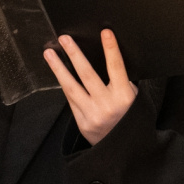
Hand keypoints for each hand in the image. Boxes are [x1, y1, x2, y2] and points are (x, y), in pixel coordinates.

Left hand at [44, 30, 137, 144]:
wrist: (125, 151)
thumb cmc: (131, 119)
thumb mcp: (135, 100)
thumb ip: (121, 84)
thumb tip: (107, 60)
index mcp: (124, 97)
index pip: (116, 68)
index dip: (111, 49)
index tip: (105, 33)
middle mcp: (107, 105)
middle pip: (87, 75)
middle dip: (75, 54)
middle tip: (64, 39)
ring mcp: (92, 115)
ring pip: (71, 88)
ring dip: (58, 68)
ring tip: (49, 53)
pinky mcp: (82, 123)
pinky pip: (71, 100)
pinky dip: (65, 85)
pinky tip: (58, 73)